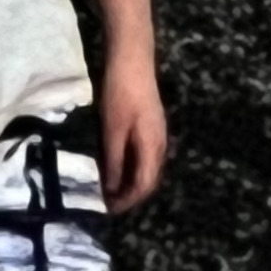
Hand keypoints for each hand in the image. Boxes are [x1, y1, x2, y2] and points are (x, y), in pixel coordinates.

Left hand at [99, 49, 167, 212]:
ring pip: (148, 169)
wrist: (133, 59)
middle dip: (131, 195)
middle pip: (150, 180)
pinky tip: (119, 166)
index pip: (143, 186)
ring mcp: (159, 134)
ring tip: (111, 189)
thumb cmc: (120, 94)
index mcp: (153, 148)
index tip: (109, 210)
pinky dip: (133, 168)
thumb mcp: (112, 130)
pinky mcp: (153, 126)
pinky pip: (146, 157)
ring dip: (132, 182)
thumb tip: (111, 189)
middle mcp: (161, 145)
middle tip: (109, 203)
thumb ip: (114, 161)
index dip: (127, 201)